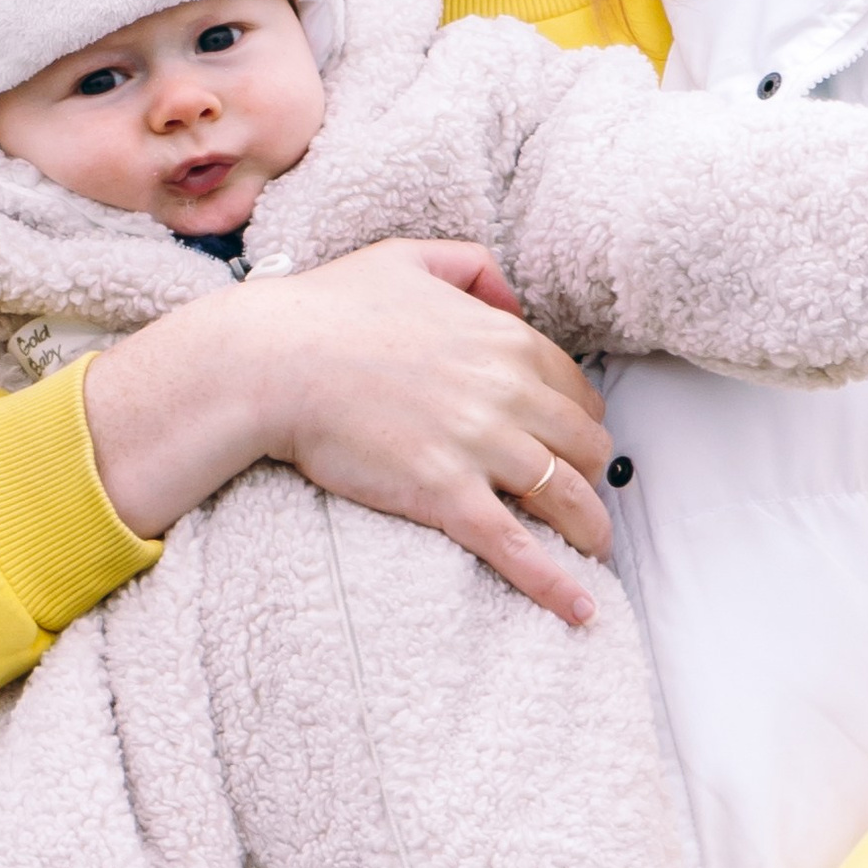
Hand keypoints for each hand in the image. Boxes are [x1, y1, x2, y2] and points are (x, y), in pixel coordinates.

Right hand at [84, 238, 614, 623]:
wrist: (272, 360)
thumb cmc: (327, 307)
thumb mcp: (407, 257)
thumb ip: (471, 266)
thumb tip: (511, 297)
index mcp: (504, 339)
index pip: (575, 389)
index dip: (581, 419)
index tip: (575, 441)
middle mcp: (508, 391)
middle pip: (582, 445)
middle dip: (591, 474)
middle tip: (584, 495)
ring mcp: (481, 446)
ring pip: (566, 498)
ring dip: (591, 529)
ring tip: (595, 550)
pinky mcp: (447, 494)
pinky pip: (518, 548)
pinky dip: (556, 584)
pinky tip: (582, 610)